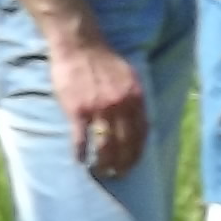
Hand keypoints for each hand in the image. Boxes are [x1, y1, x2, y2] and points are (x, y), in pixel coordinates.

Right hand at [50, 32, 148, 181]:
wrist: (81, 46)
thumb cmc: (105, 61)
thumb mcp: (131, 78)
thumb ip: (135, 99)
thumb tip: (140, 120)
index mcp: (136, 99)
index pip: (142, 133)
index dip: (138, 151)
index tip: (134, 162)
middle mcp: (121, 106)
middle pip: (126, 143)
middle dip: (124, 163)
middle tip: (119, 174)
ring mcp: (99, 109)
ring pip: (105, 145)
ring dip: (104, 163)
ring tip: (102, 172)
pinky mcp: (78, 110)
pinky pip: (81, 138)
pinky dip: (80, 152)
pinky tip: (79, 160)